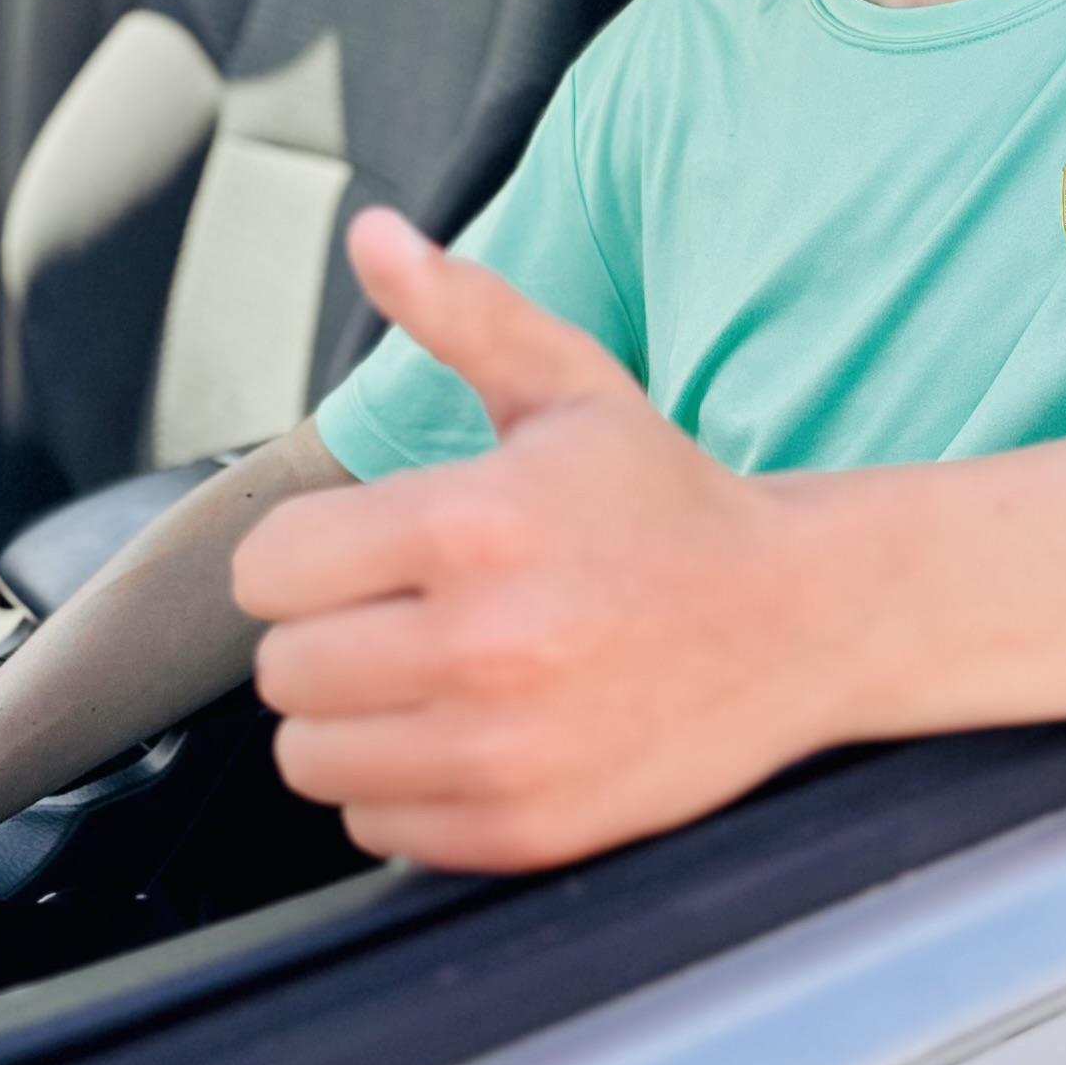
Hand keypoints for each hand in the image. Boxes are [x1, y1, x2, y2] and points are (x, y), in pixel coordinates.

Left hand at [232, 212, 853, 874]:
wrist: (797, 620)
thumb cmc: (666, 500)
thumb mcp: (570, 388)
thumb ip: (461, 311)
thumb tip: (372, 234)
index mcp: (472, 524)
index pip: (268, 571)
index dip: (308, 555)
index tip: (366, 551)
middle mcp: (481, 645)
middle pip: (282, 671)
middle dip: (328, 634)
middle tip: (403, 612)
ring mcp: (501, 749)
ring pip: (312, 759)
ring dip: (354, 719)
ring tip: (429, 674)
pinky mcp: (521, 830)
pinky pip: (375, 826)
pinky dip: (403, 788)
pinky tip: (472, 731)